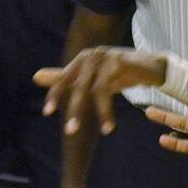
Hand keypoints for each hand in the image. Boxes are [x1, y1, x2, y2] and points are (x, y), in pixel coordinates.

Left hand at [34, 48, 167, 134]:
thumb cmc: (121, 72)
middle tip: (70, 131)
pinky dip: (108, 110)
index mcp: (82, 59)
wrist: (153, 66)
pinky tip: (110, 125)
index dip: (55, 94)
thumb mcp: (92, 78)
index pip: (64, 78)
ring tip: (102, 132)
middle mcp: (92, 55)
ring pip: (95, 90)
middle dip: (75, 110)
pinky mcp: (120, 62)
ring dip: (97, 113)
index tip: (47, 113)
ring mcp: (106, 57)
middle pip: (78, 86)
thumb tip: (35, 76)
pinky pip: (110, 90)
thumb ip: (66, 78)